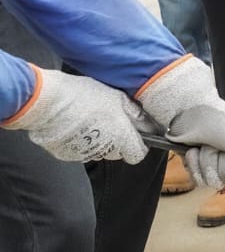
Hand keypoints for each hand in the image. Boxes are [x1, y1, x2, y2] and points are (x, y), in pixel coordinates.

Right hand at [3, 67, 155, 162]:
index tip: (135, 134)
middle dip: (118, 140)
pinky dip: (80, 141)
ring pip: (99, 151)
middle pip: (118, 152)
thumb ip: (135, 114)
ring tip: (90, 120)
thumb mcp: (116, 98)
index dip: (139, 144)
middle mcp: (104, 150)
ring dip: (99, 141)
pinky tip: (75, 125)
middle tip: (110, 120)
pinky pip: (80, 150)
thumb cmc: (83, 96)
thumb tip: (150, 124)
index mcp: (121, 138)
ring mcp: (84, 154)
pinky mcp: (65, 155)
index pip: (137, 155)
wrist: (47, 102)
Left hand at [135, 58, 224, 189]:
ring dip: (208, 163)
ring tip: (206, 145)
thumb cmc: (220, 120)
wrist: (186, 111)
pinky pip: (199, 180)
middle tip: (222, 148)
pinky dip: (195, 166)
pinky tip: (194, 151)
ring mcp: (217, 165)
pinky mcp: (199, 168)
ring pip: (216, 182)